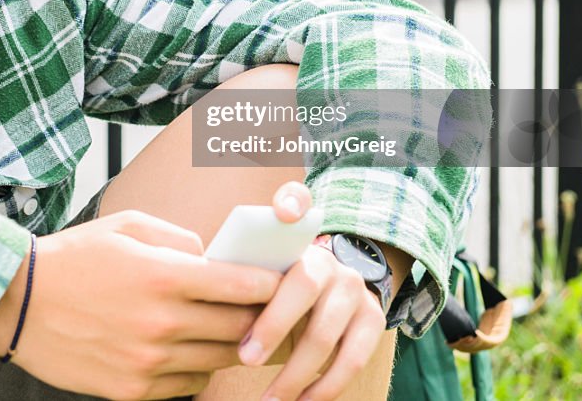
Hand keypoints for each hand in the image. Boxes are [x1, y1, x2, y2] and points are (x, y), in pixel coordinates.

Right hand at [0, 209, 280, 399]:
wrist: (18, 303)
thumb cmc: (75, 257)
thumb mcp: (127, 226)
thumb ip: (179, 239)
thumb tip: (215, 258)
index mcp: (163, 275)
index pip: (242, 285)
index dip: (271, 284)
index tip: (281, 281)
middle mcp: (162, 322)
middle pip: (240, 328)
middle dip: (261, 317)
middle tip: (268, 308)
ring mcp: (149, 361)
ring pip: (219, 360)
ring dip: (232, 344)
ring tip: (231, 329)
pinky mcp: (134, 389)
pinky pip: (189, 383)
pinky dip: (198, 367)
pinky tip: (189, 348)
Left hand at [237, 181, 388, 400]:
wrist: (333, 287)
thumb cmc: (277, 284)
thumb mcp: (263, 268)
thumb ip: (245, 269)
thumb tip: (206, 284)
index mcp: (299, 241)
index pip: (297, 205)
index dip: (294, 201)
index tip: (283, 215)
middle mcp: (332, 262)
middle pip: (304, 288)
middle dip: (272, 328)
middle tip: (245, 359)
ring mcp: (356, 291)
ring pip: (326, 336)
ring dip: (295, 375)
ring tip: (270, 400)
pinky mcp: (375, 319)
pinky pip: (352, 361)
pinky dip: (324, 388)